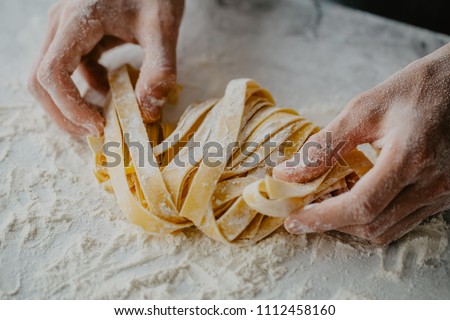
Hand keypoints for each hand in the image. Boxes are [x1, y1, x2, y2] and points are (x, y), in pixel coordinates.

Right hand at [28, 0, 183, 135]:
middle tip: (94, 132)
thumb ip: (160, 68)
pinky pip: (66, 69)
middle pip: (40, 80)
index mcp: (77, 21)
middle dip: (63, 113)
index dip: (70, 107)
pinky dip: (82, 88)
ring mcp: (64, 30)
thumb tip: (148, 111)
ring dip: (70, 104)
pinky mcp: (74, 35)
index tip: (99, 126)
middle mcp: (61, 25)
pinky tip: (108, 91)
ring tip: (102, 119)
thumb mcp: (163, 28)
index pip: (52, 73)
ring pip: (49, 77)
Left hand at [273, 43, 449, 245]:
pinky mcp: (444, 197)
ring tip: (326, 202)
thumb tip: (286, 174)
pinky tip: (354, 197)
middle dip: (331, 223)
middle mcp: (432, 184)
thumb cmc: (415, 90)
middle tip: (304, 210)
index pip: (361, 205)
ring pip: (386, 230)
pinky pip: (401, 222)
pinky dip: (372, 217)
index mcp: (411, 157)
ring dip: (350, 223)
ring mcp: (443, 194)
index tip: (294, 221)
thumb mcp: (364, 109)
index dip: (323, 218)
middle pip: (372, 225)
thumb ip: (324, 145)